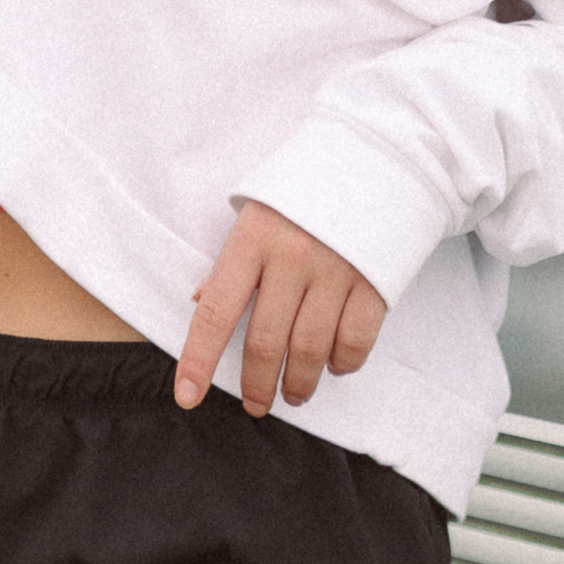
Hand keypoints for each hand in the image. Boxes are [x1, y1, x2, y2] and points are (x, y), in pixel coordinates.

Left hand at [174, 200, 385, 416]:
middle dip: (256, 385)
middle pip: (266, 342)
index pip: (216, 312)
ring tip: (293, 394)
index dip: (198, 359)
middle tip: (254, 405)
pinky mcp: (375, 282)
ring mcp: (337, 271)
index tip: (187, 396)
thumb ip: (232, 261)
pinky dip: (343, 363)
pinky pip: (355, 341)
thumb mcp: (257, 213)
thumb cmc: (305, 189)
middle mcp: (292, 258)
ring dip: (299, 383)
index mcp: (253, 239)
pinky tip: (334, 366)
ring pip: (310, 350)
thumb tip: (202, 302)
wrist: (376, 157)